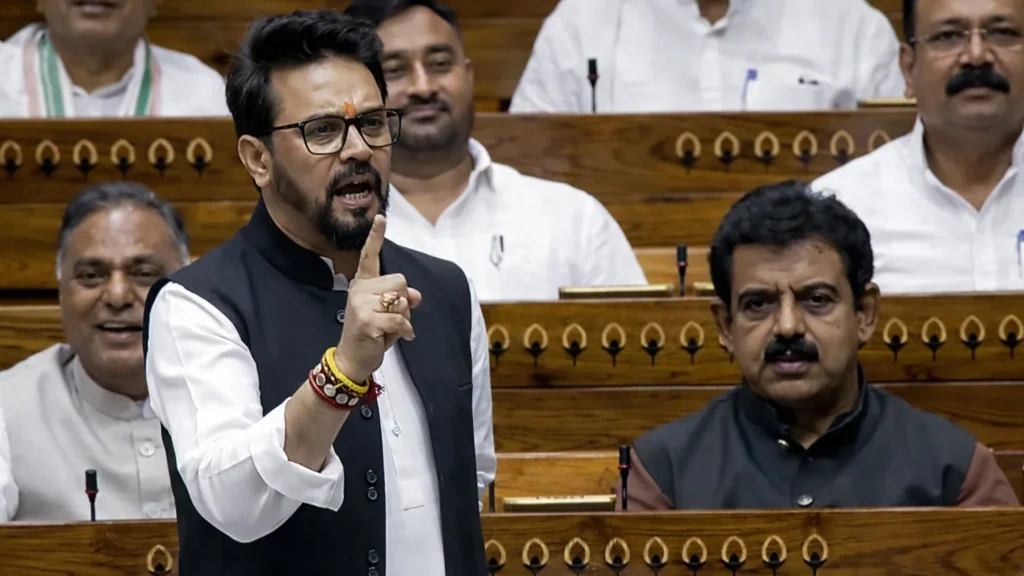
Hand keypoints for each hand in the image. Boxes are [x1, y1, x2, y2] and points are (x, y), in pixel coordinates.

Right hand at [333, 215, 422, 381]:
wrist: (353, 359)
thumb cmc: (371, 335)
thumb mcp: (388, 314)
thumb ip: (401, 300)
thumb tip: (416, 295)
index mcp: (363, 284)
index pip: (369, 256)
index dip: (376, 237)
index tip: (381, 218)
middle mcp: (359, 289)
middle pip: (400, 281)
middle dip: (403, 301)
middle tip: (390, 319)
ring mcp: (361, 303)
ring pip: (401, 300)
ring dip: (403, 318)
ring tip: (388, 329)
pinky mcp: (367, 319)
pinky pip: (400, 319)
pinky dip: (405, 330)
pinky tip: (400, 337)